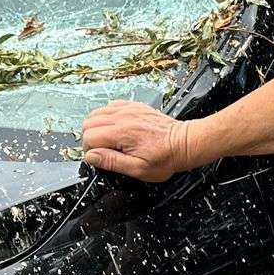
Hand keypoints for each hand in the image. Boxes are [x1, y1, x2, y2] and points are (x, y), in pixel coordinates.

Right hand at [81, 100, 196, 182]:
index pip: (89, 137)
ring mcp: (129, 109)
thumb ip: (112, 162)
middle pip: (89, 123)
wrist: (184, 143)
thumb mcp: (138, 168)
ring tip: (110, 140)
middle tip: (104, 150)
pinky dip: (108, 117)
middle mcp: (123, 117)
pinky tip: (116, 128)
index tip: (101, 158)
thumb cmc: (165, 158)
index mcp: (122, 133)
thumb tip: (92, 156)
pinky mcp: (134, 106)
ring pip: (97, 113)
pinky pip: (110, 106)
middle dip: (91, 138)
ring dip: (97, 127)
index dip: (91, 151)